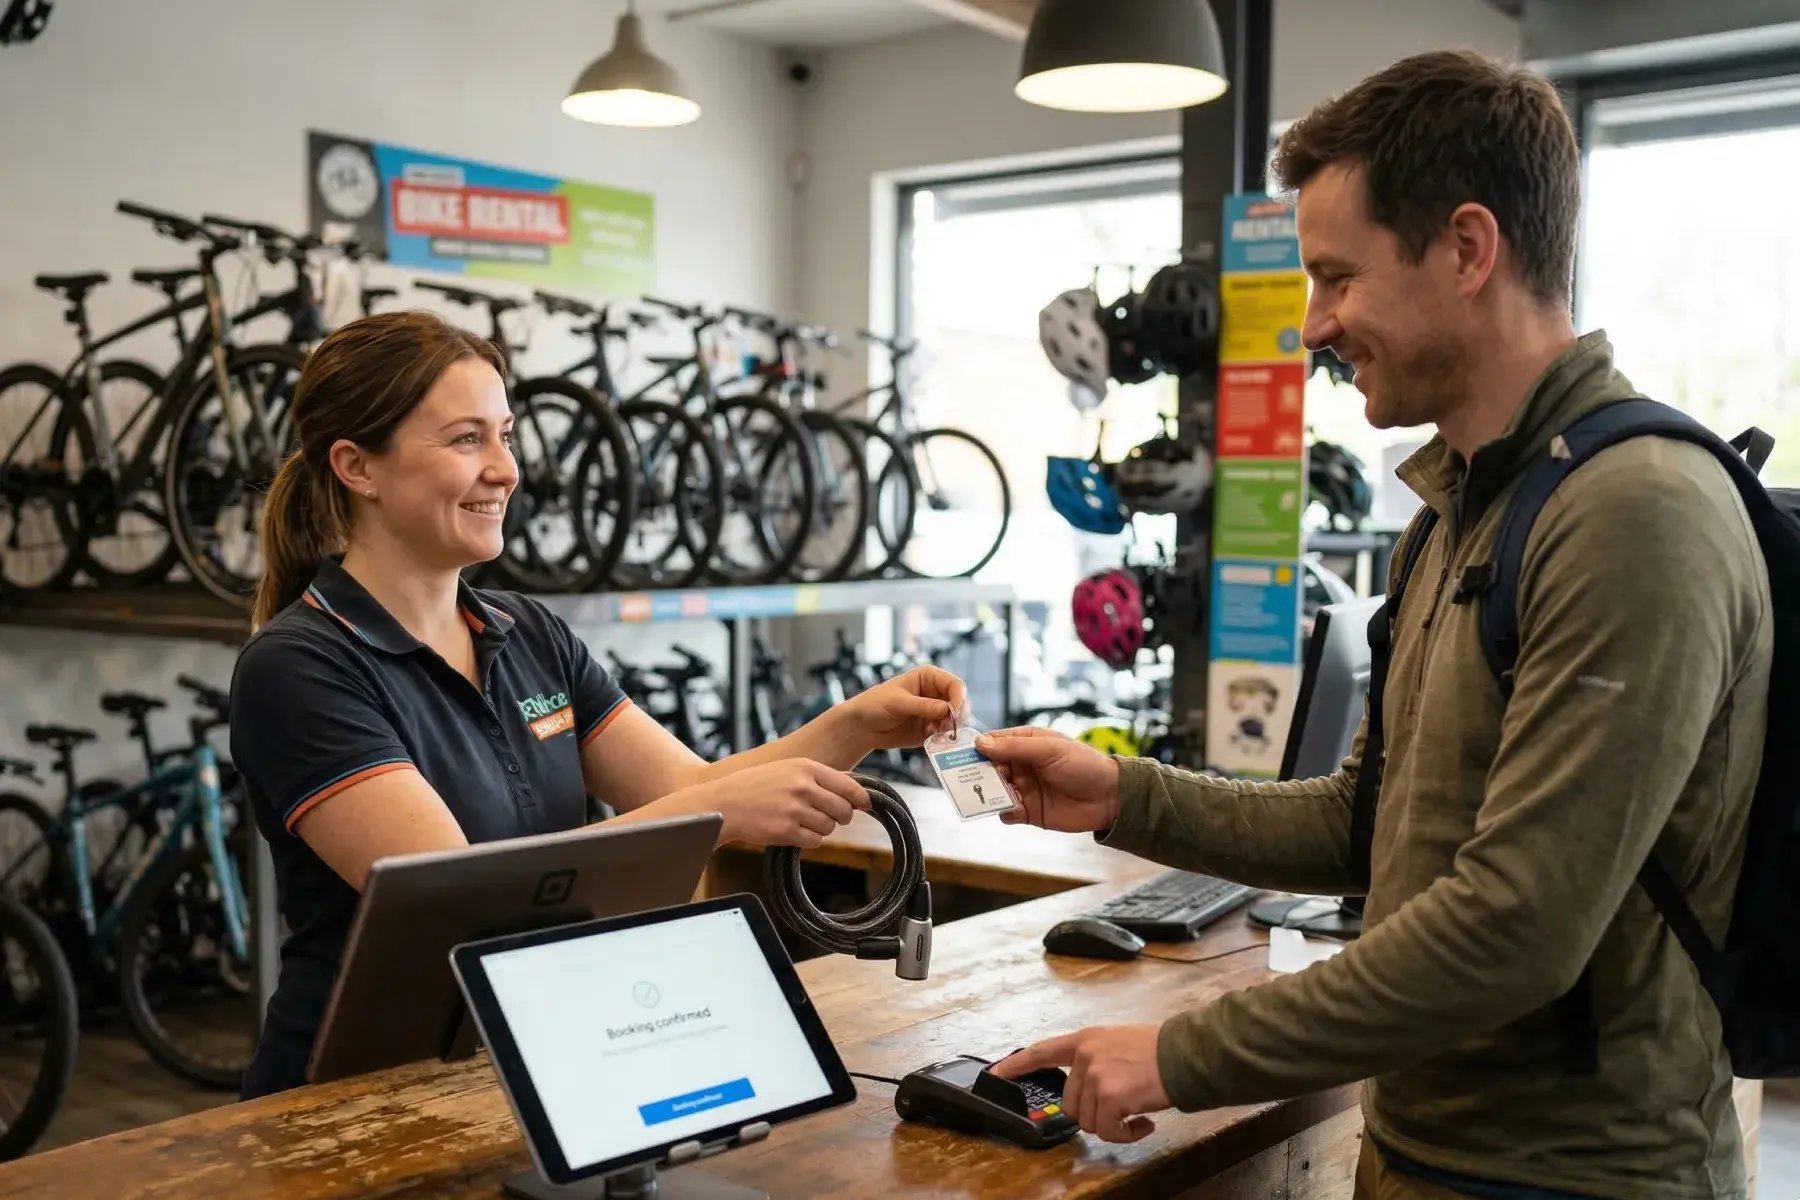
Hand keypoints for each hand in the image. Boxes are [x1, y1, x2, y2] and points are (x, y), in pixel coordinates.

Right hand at [671, 760, 869, 848]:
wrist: (723, 804)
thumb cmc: (754, 787)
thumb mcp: (786, 769)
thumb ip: (816, 777)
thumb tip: (851, 790)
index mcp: (805, 767)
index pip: (848, 784)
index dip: (860, 798)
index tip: (865, 805)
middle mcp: (802, 786)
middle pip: (843, 809)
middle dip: (841, 816)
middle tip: (830, 817)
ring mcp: (794, 809)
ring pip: (829, 827)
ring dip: (822, 829)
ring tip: (802, 822)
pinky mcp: (785, 830)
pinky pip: (815, 841)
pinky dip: (809, 840)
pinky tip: (794, 832)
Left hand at [846, 665, 968, 751]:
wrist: (861, 726)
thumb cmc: (874, 704)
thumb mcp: (898, 702)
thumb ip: (923, 706)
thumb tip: (947, 710)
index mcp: (928, 677)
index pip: (955, 685)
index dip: (959, 699)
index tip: (953, 713)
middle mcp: (935, 693)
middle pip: (961, 703)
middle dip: (956, 716)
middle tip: (944, 726)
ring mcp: (934, 712)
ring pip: (956, 720)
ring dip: (949, 728)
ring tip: (932, 731)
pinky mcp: (931, 729)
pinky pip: (946, 734)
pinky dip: (942, 737)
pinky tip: (928, 737)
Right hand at [974, 728, 1120, 832]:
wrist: (1110, 798)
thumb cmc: (1083, 765)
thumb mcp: (1049, 749)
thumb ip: (1015, 747)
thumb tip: (981, 743)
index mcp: (1027, 743)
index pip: (994, 743)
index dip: (978, 748)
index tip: (961, 754)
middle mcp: (1022, 765)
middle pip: (989, 768)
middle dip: (979, 773)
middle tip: (967, 779)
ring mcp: (1024, 789)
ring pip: (995, 791)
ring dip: (989, 793)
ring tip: (990, 795)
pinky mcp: (1029, 812)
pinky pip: (1007, 812)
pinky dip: (1005, 811)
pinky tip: (1013, 809)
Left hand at [990, 1025, 1168, 1142]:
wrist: (1184, 1054)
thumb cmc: (1158, 1050)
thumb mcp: (1117, 1043)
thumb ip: (1095, 1061)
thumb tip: (1086, 1090)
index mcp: (1085, 1040)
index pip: (1042, 1051)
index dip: (1016, 1065)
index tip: (995, 1074)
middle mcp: (1086, 1057)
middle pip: (1071, 1104)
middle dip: (1095, 1114)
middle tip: (1121, 1107)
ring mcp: (1096, 1077)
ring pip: (1089, 1122)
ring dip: (1113, 1125)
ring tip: (1136, 1112)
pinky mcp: (1110, 1098)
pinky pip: (1108, 1132)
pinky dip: (1126, 1134)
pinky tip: (1144, 1122)